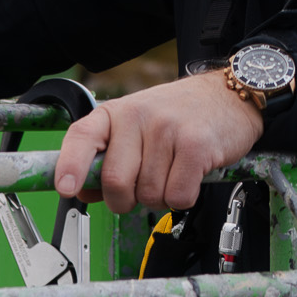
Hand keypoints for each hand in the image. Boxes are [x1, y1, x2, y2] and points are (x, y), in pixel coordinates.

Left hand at [54, 72, 262, 214]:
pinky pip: (178, 196)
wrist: (230, 95)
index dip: (69, 166)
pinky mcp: (196, 146)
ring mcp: (168, 129)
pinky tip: (190, 176)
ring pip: (149, 195)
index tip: (66, 188)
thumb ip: (109, 158)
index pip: (82, 136)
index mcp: (117, 112)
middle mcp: (139, 116)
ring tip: (172, 174)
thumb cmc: (181, 115)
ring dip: (160, 198)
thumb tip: (85, 191)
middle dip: (125, 200)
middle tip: (140, 191)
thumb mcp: (137, 127)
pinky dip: (183, 198)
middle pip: (115, 181)